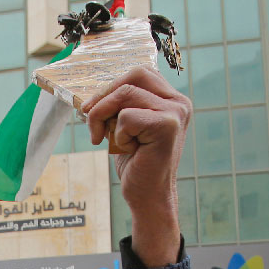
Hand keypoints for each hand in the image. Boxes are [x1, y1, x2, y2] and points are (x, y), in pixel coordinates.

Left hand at [84, 67, 191, 266]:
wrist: (148, 196)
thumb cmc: (136, 163)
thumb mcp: (125, 126)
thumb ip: (120, 104)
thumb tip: (91, 91)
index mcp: (171, 99)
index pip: (139, 73)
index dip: (111, 85)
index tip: (92, 108)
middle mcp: (178, 102)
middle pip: (134, 74)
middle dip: (104, 95)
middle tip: (89, 117)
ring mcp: (175, 112)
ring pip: (126, 93)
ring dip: (104, 115)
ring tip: (103, 138)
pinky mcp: (167, 126)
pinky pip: (127, 116)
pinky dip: (118, 134)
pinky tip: (128, 150)